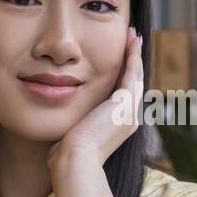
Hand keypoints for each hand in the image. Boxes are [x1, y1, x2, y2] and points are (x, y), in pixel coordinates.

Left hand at [46, 26, 143, 168]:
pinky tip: (132, 41)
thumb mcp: (72, 138)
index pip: (123, 95)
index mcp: (118, 126)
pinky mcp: (125, 102)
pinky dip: (133, 56)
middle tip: (132, 41)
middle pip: (133, 83)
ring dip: (135, 54)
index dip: (123, 76)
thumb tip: (60, 138)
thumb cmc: (67, 155)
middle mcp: (129, 118)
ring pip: (136, 75)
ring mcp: (129, 110)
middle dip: (132, 61)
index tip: (120, 60)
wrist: (76, 160)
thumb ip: (72, 131)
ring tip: (133, 36)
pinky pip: (132, 73)